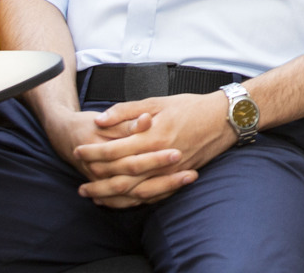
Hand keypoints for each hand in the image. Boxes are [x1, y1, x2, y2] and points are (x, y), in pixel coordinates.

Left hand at [72, 92, 231, 207]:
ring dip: (112, 197)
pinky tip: (121, 201)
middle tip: (80, 186)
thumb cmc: (193, 107)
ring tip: (94, 198)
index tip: (78, 151)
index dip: (93, 152)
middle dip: (97, 182)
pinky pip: (153, 196)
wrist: (225, 118)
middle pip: (121, 177)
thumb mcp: (158, 101)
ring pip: (135, 192)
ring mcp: (171, 171)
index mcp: (153, 136)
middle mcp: (161, 158)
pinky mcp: (179, 178)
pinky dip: (134, 201)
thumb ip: (127, 110)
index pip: (115, 150)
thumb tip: (101, 119)